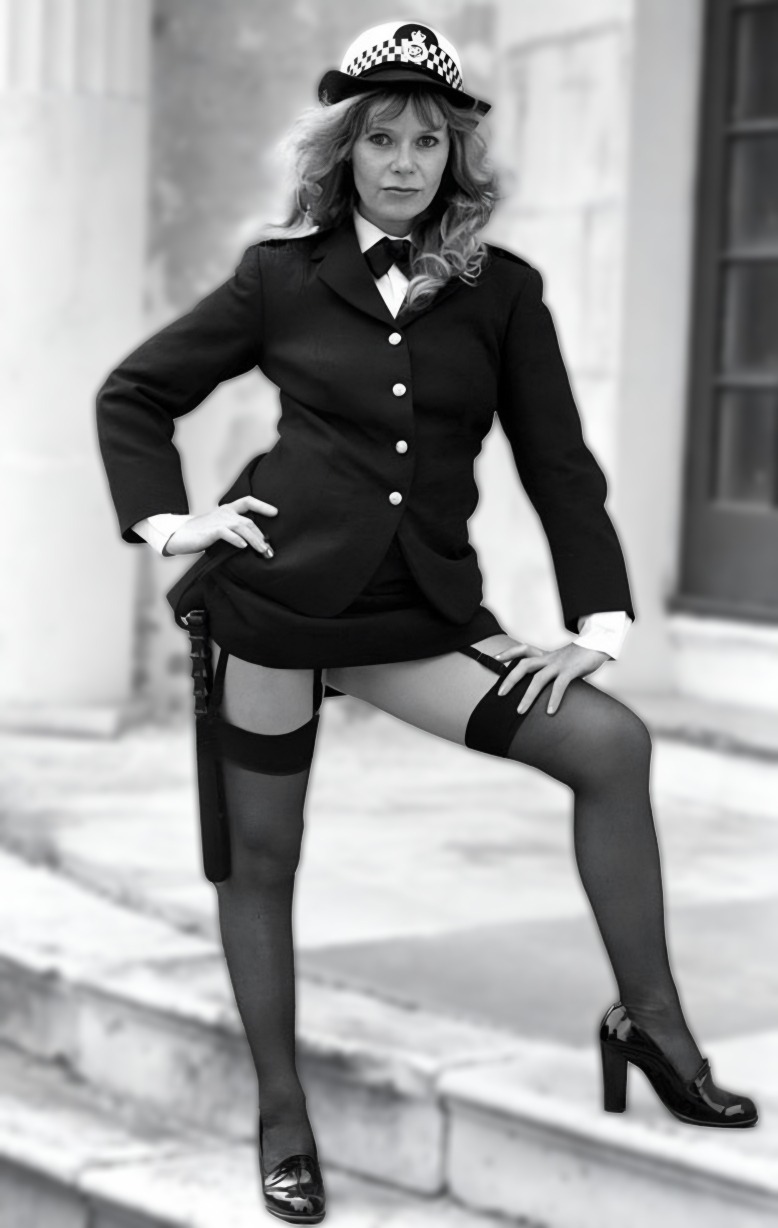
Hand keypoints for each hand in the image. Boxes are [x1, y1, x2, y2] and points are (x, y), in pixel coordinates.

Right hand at [163, 496, 277, 556]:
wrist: (180, 536)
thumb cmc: (201, 534)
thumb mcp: (220, 528)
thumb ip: (234, 530)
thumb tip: (254, 542)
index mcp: (227, 510)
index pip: (247, 502)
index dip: (262, 506)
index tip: (276, 513)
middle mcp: (225, 513)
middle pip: (248, 521)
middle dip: (261, 536)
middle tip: (269, 551)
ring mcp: (218, 521)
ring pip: (241, 527)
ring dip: (254, 540)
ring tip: (262, 550)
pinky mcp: (211, 531)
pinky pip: (226, 533)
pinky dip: (236, 539)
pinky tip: (243, 546)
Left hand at [493, 641, 610, 714]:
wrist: (601, 643)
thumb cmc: (581, 656)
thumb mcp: (563, 660)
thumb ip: (553, 670)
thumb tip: (546, 687)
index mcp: (547, 655)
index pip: (524, 649)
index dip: (509, 653)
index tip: (496, 658)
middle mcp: (550, 659)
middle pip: (524, 665)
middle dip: (510, 679)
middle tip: (500, 694)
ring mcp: (560, 664)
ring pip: (538, 678)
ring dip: (528, 696)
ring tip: (520, 711)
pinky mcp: (571, 670)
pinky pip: (560, 685)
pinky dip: (554, 698)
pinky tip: (550, 712)